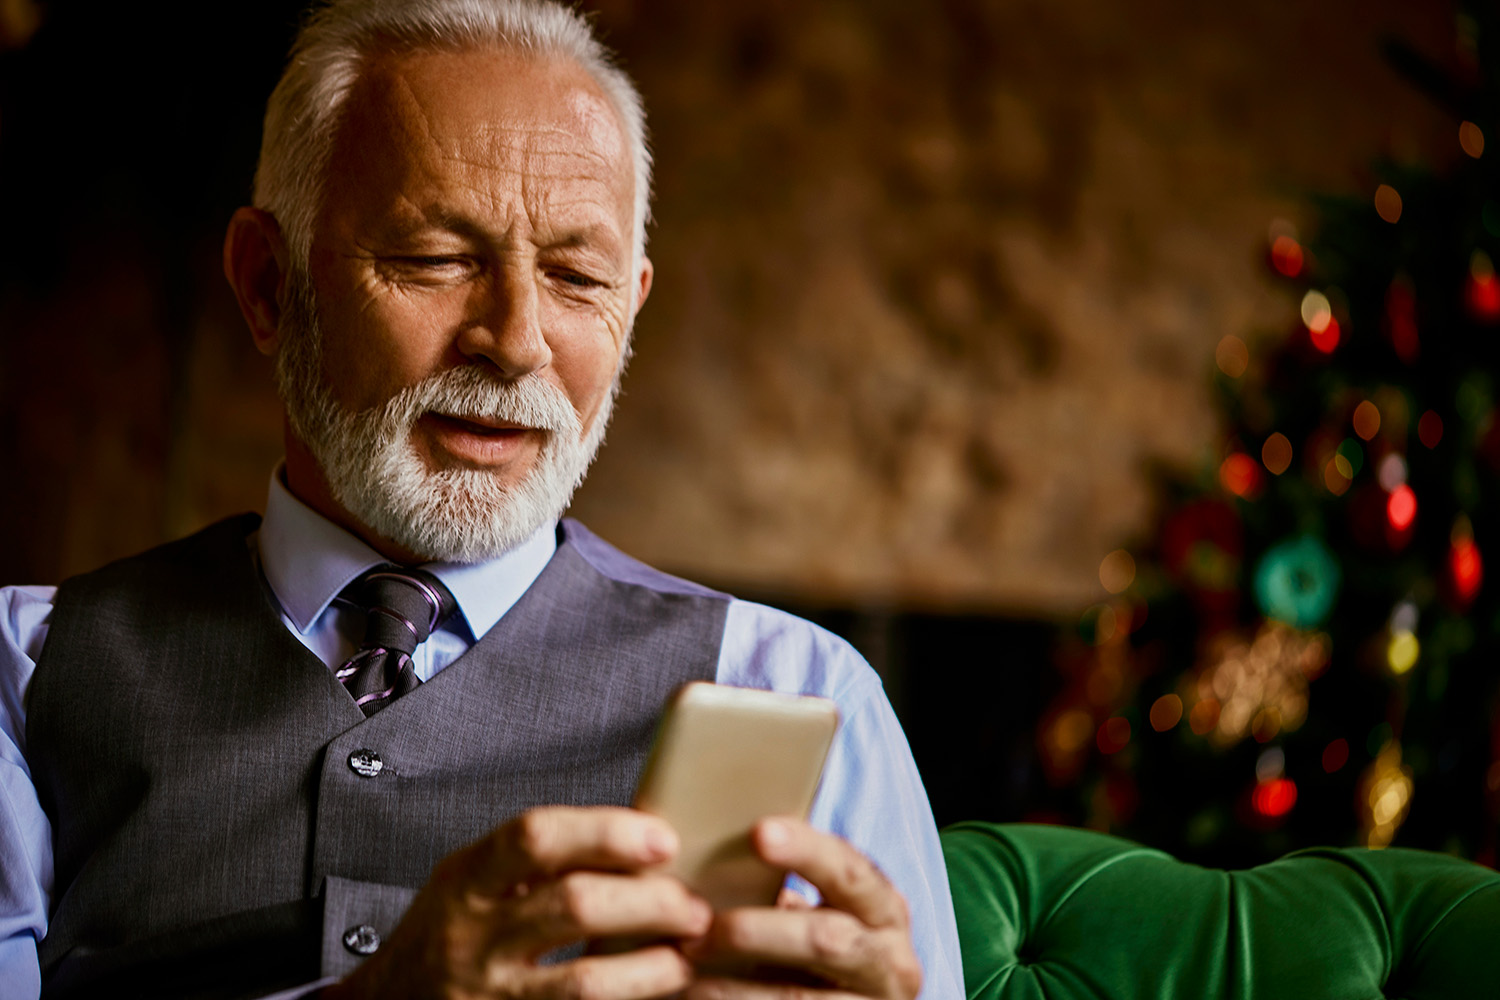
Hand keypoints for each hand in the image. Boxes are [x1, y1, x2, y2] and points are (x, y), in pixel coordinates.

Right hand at [325, 806, 712, 999]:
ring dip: (652, 967)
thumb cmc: (445, 939)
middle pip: (575, 905)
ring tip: (686, 955)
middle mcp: (472, 937)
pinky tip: (656, 991)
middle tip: (694, 905)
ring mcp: (488, 996)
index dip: (607, 832)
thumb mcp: (469, 882)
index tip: (662, 839)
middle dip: (650, 902)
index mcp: (465, 880)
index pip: (536, 837)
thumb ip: (534, 860)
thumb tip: (638, 834)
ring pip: (585, 981)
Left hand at [682, 818, 922, 998]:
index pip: (849, 870)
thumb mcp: (820, 915)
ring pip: (800, 997)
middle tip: (699, 928)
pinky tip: (699, 997)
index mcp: (884, 909)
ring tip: (687, 973)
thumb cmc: (816, 949)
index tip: (759, 833)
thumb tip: (706, 857)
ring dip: (735, 987)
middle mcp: (892, 959)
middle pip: (826, 939)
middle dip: (756, 932)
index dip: (806, 851)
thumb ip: (785, 891)